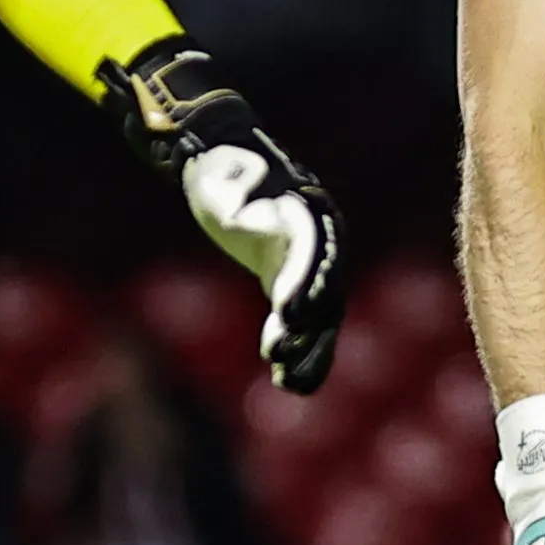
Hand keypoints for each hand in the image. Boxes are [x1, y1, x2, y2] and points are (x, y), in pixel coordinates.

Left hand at [99, 37, 346, 392]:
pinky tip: (288, 382)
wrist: (225, 162)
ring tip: (288, 382)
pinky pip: (308, 323)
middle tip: (279, 352)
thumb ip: (232, 190)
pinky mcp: (294, 283)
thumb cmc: (220, 167)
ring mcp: (311, 263)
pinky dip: (302, 351)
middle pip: (323, 288)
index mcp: (304, 207)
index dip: (303, 281)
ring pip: (322, 315)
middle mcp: (319, 239)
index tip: (287, 312)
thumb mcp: (222, 173)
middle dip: (307, 325)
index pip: (310, 248)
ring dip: (308, 349)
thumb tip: (242, 211)